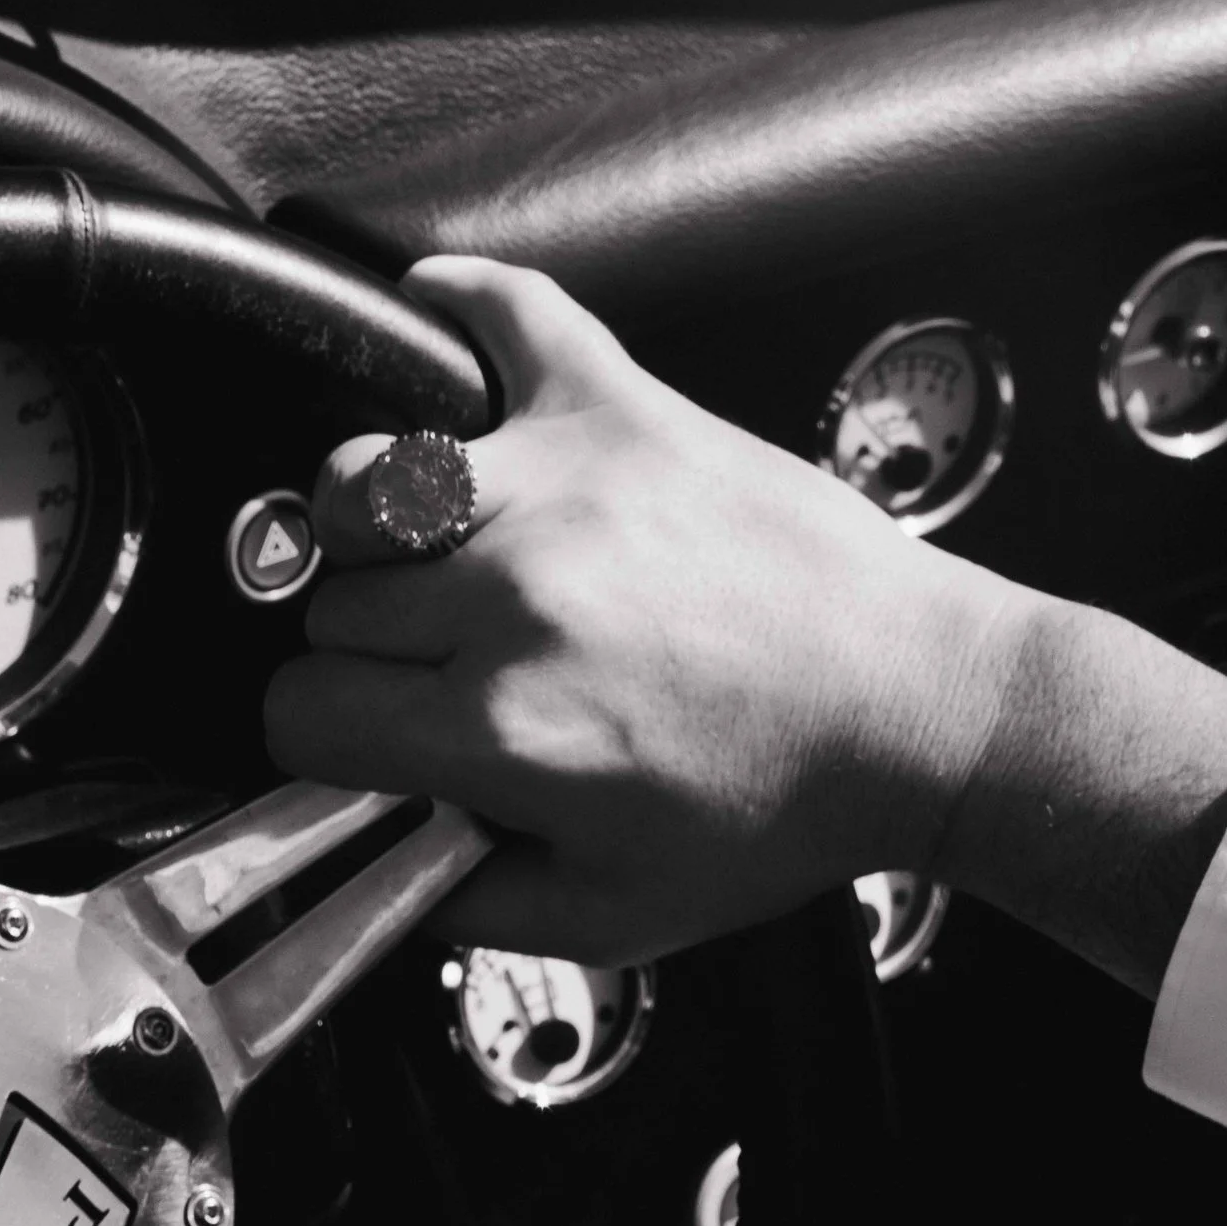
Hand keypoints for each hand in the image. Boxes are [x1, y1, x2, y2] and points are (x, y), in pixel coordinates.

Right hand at [263, 258, 1033, 966]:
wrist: (922, 711)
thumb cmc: (783, 803)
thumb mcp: (613, 917)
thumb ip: (464, 905)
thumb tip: (367, 860)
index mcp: (503, 725)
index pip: (304, 707)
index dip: (319, 736)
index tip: (358, 737)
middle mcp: (515, 593)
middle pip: (328, 600)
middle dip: (361, 646)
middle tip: (431, 667)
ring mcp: (564, 484)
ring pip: (362, 476)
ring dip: (376, 524)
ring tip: (430, 555)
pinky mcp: (624, 410)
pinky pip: (507, 315)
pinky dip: (457, 307)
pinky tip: (432, 327)